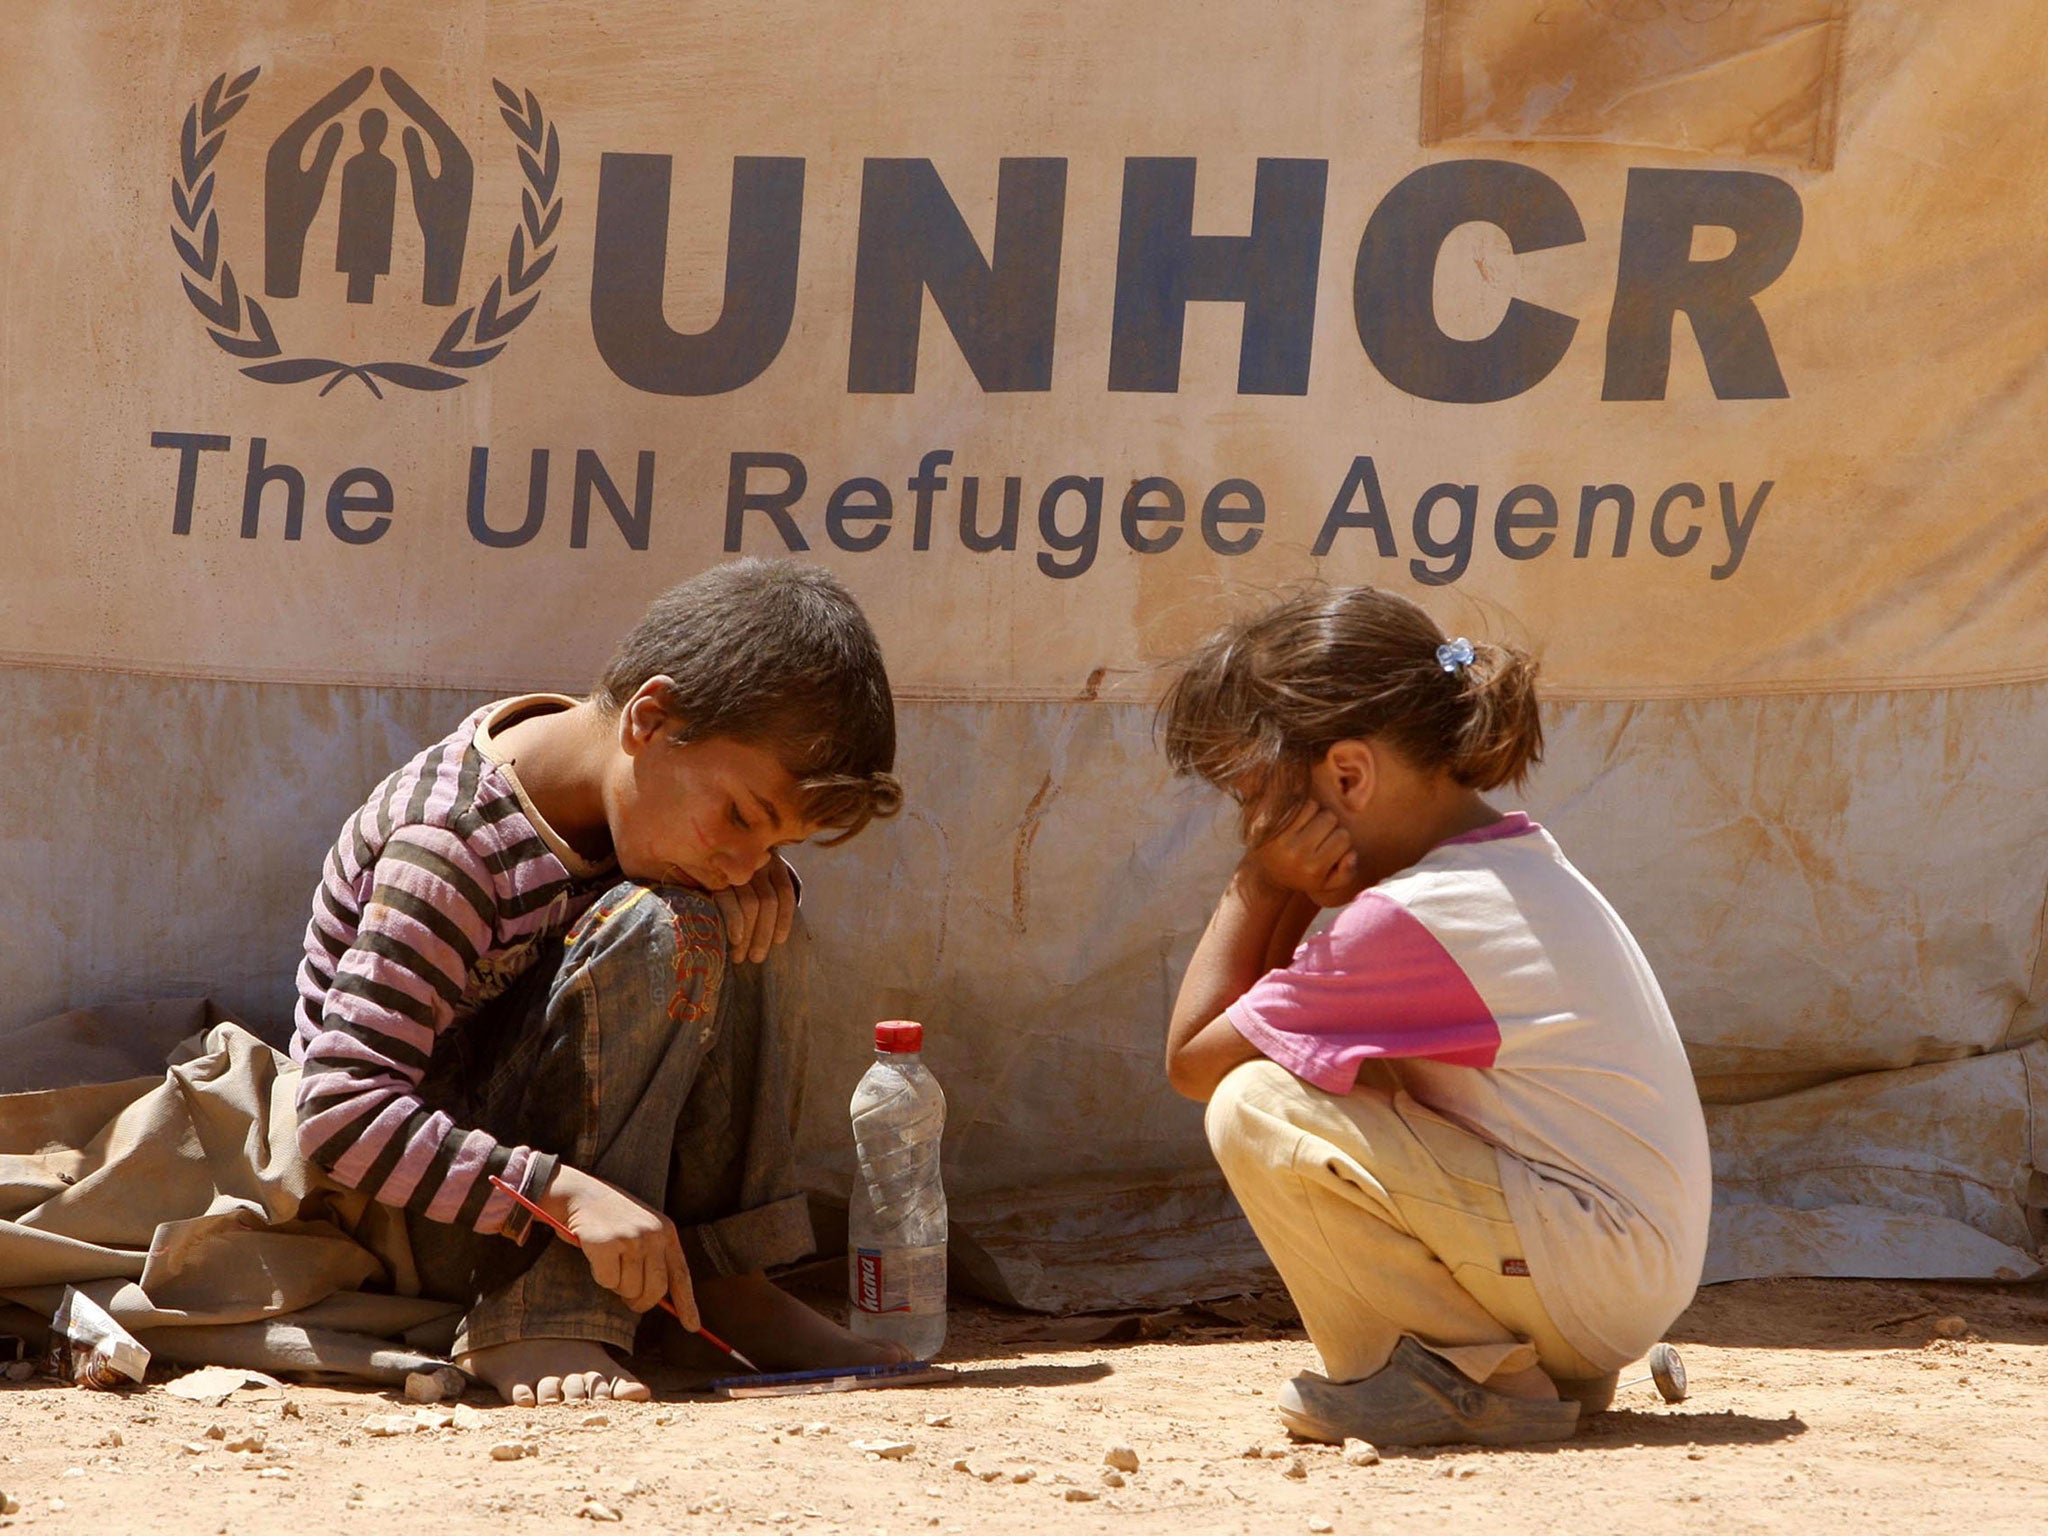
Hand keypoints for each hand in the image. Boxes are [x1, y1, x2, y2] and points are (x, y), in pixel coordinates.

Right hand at [540, 1165, 697, 1328]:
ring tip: (610, 1260)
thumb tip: (659, 1299)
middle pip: (655, 1290)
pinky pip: (606, 1281)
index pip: (681, 1274)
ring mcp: (630, 1239)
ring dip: (616, 1284)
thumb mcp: (642, 1229)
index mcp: (666, 1232)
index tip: (692, 1326)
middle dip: (640, 1302)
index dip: (687, 1304)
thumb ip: (654, 1258)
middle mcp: (653, 1235)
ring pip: (628, 1289)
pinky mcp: (606, 1245)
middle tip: (627, 1298)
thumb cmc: (610, 1217)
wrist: (579, 1193)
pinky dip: (599, 1275)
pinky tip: (596, 1255)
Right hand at [712, 852, 797, 963]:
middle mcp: (754, 860)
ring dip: (749, 936)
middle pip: (769, 901)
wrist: (685, 855)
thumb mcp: (746, 882)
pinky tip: (735, 940)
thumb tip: (774, 935)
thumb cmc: (718, 880)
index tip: (779, 941)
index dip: (784, 919)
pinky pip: (731, 901)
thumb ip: (762, 897)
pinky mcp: (714, 874)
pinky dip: (736, 923)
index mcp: (768, 860)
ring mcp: (735, 866)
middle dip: (764, 934)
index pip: (785, 891)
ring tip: (740, 957)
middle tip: (757, 957)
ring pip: (753, 904)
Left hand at [1245, 801, 1363, 907]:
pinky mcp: (1270, 825)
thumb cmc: (1305, 875)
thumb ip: (1346, 874)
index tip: (1333, 845)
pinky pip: (1296, 805)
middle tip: (1319, 834)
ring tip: (1308, 827)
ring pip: (1314, 807)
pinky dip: (1301, 808)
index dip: (1341, 838)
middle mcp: (1296, 854)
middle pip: (1330, 818)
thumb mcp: (1328, 883)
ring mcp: (1281, 838)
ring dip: (1315, 813)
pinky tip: (1297, 821)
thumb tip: (1351, 855)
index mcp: (1313, 869)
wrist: (1268, 873)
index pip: (1343, 838)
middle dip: (1329, 824)